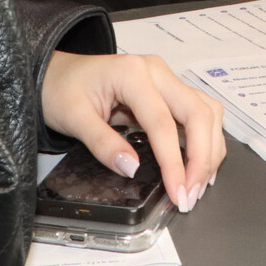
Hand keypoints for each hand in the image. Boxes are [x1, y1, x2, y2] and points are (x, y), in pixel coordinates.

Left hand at [42, 52, 226, 212]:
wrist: (56, 73)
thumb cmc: (61, 90)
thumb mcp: (73, 118)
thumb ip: (102, 144)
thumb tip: (132, 169)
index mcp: (132, 73)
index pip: (163, 122)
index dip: (174, 162)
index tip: (178, 193)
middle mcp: (157, 71)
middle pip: (198, 113)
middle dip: (202, 158)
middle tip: (191, 194)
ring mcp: (166, 79)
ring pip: (207, 111)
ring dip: (209, 149)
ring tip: (198, 184)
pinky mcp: (169, 90)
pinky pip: (200, 112)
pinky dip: (206, 139)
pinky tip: (200, 163)